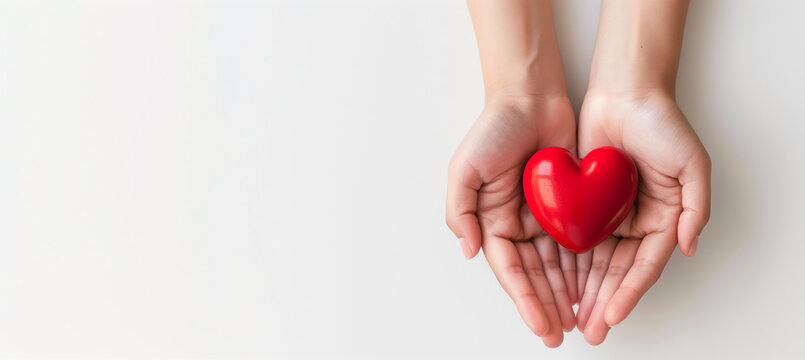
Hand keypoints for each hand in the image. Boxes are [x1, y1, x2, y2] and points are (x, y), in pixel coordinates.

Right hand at [446, 95, 577, 346]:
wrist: (532, 97)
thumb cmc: (495, 128)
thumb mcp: (465, 168)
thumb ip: (461, 211)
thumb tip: (470, 250)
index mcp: (491, 221)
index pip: (511, 270)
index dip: (526, 300)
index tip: (542, 324)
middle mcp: (517, 225)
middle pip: (535, 276)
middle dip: (547, 306)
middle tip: (562, 334)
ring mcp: (544, 217)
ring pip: (558, 266)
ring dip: (566, 294)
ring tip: (580, 321)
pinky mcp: (568, 205)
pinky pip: (578, 242)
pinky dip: (584, 266)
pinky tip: (593, 287)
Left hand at [575, 89, 710, 344]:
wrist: (623, 91)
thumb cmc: (661, 123)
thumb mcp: (692, 163)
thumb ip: (695, 207)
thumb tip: (688, 247)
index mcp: (665, 218)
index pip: (645, 266)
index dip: (629, 293)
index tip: (612, 316)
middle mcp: (637, 222)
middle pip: (618, 272)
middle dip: (604, 303)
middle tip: (589, 332)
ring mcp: (609, 214)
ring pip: (595, 262)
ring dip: (585, 292)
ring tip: (572, 319)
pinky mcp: (584, 202)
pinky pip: (575, 238)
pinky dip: (569, 264)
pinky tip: (558, 285)